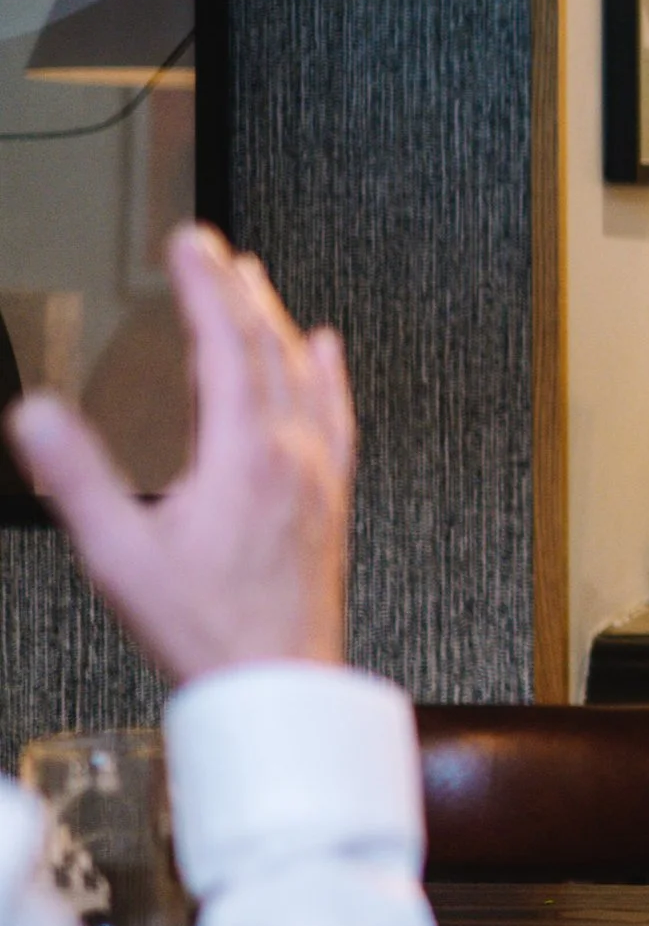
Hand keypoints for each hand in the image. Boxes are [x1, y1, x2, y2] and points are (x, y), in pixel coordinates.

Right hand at [5, 226, 354, 683]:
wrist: (278, 684)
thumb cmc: (204, 628)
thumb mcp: (119, 554)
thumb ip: (75, 478)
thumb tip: (34, 412)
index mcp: (244, 455)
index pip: (224, 344)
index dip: (203, 286)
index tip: (188, 241)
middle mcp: (293, 455)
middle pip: (269, 348)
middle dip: (238, 290)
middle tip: (212, 247)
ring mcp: (320, 475)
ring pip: (306, 376)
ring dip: (278, 323)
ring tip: (257, 283)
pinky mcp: (332, 498)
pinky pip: (337, 416)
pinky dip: (328, 374)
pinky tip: (327, 354)